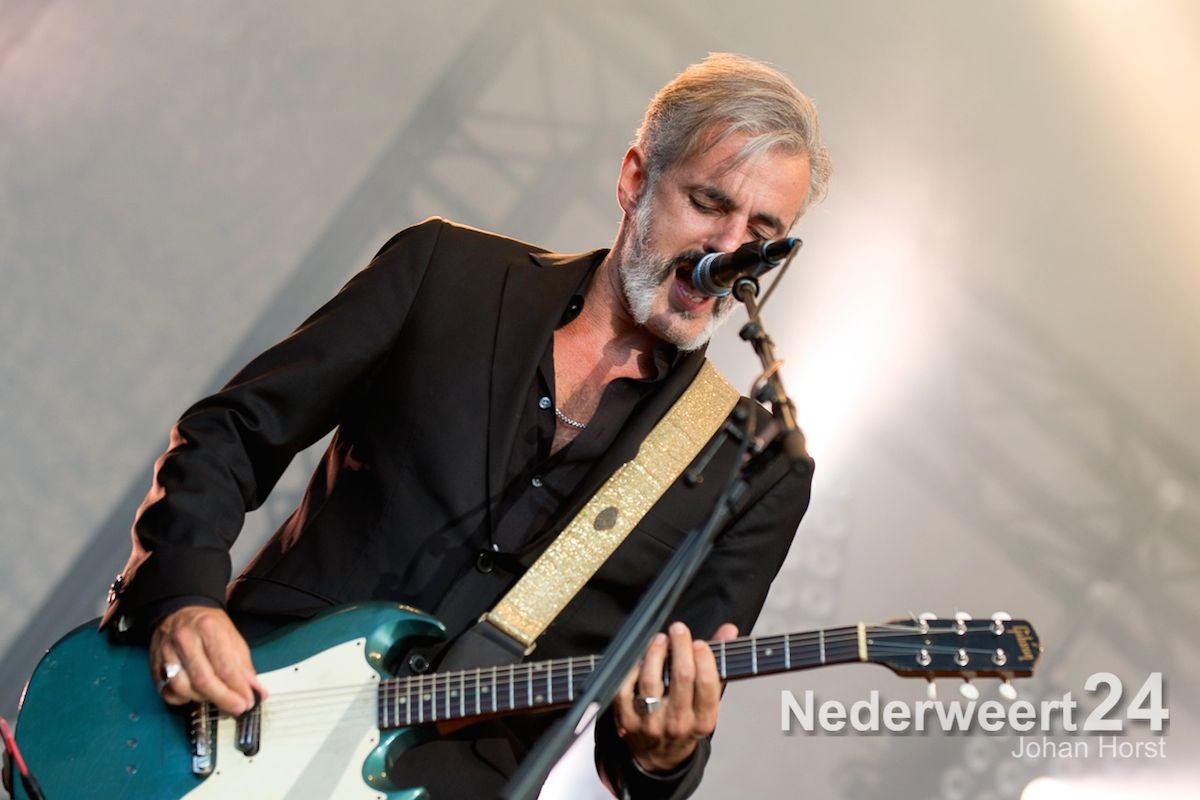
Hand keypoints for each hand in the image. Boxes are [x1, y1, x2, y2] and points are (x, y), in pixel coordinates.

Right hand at [149, 605, 265, 714]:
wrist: (179, 612)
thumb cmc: (208, 626)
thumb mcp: (232, 638)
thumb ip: (244, 666)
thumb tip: (256, 692)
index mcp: (207, 628)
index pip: (224, 666)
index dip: (238, 688)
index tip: (248, 700)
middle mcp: (184, 639)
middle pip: (203, 680)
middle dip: (223, 699)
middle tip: (238, 707)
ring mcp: (166, 653)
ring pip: (184, 689)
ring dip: (204, 699)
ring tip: (218, 697)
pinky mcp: (154, 666)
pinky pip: (169, 693)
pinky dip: (184, 699)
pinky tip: (196, 694)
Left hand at [613, 621, 738, 773]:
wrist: (661, 756)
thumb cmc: (687, 721)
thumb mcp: (707, 700)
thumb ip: (718, 662)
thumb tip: (729, 630)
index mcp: (703, 720)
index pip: (707, 685)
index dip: (704, 659)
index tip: (699, 643)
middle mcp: (678, 724)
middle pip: (681, 677)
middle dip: (681, 647)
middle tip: (679, 629)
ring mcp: (651, 723)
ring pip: (651, 680)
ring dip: (655, 653)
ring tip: (659, 639)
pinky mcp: (627, 721)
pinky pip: (625, 689)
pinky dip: (630, 671)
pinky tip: (638, 659)